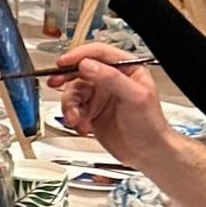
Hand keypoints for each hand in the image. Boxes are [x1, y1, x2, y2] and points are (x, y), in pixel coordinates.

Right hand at [48, 47, 172, 169]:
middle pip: (80, 71)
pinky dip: (73, 117)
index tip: (63, 63)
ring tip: (75, 118)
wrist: (148, 153)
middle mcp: (111, 79)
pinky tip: (82, 125)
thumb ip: (111, 78)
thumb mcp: (134, 97)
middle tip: (55, 83)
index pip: (99, 54)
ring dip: (70, 105)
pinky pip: (73, 109)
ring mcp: (99, 96)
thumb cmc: (150, 124)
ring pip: (73, 92)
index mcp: (126, 69)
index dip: (79, 56)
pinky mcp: (91, 112)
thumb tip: (88, 65)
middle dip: (66, 79)